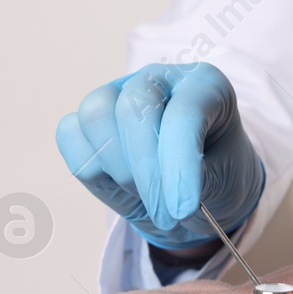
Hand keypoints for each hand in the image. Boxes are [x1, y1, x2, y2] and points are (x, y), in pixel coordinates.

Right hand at [54, 62, 264, 249]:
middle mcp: (158, 80)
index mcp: (204, 83)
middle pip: (132, 109)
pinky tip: (121, 186)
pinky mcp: (87, 118)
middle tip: (167, 213)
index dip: (178, 163)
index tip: (183, 207)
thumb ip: (194, 177)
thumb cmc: (216, 179)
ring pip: (95, 115)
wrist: (192, 198)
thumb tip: (158, 183)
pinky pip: (69, 134)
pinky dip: (90, 167)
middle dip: (146, 171)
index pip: (183, 114)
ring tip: (148, 197)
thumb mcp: (223, 182)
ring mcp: (118, 92)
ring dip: (118, 169)